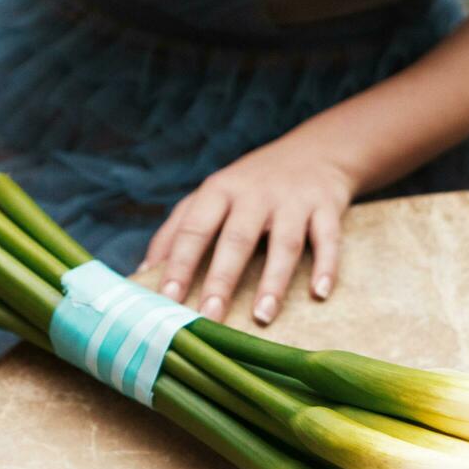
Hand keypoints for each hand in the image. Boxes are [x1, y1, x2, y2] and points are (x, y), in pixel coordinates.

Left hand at [144, 138, 356, 325]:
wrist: (315, 151)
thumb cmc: (250, 186)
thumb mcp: (210, 197)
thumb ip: (176, 231)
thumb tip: (140, 274)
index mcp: (219, 191)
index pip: (194, 229)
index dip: (180, 264)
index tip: (167, 298)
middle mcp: (255, 194)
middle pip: (236, 239)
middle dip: (222, 280)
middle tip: (210, 316)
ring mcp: (293, 201)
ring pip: (284, 243)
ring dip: (273, 282)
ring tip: (261, 317)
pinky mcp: (327, 207)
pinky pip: (328, 239)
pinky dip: (327, 267)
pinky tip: (320, 294)